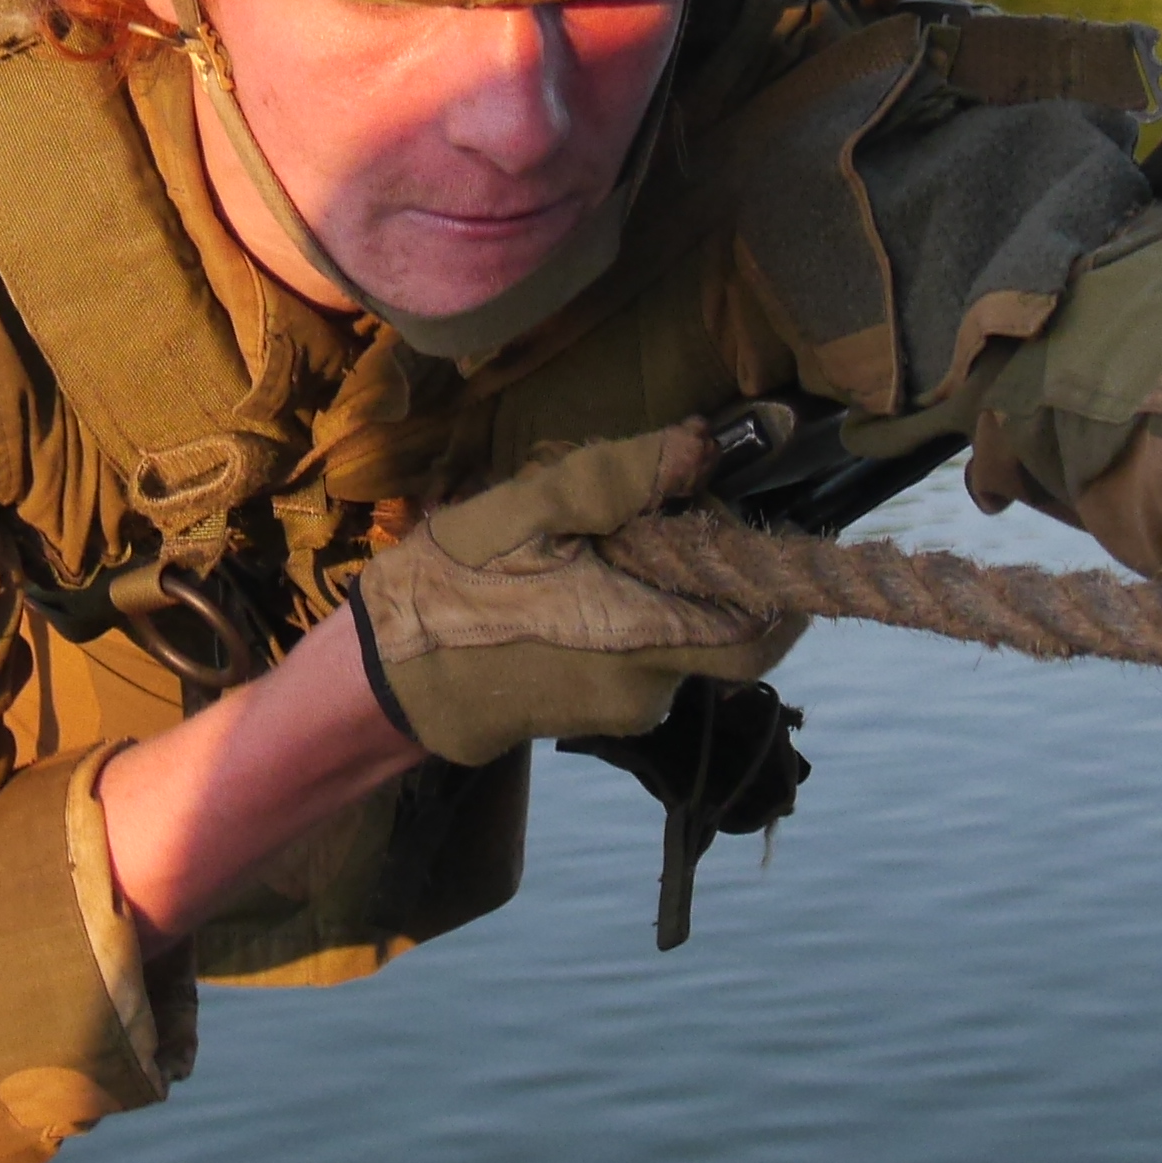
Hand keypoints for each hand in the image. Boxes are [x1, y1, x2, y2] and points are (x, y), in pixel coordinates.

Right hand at [352, 417, 798, 766]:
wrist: (383, 678)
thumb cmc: (455, 588)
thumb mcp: (527, 511)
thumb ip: (623, 478)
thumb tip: (706, 445)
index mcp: (646, 638)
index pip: (763, 630)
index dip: (778, 584)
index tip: (758, 532)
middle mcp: (648, 688)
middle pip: (720, 631)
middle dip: (704, 574)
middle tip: (658, 518)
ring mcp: (620, 712)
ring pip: (676, 643)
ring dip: (658, 594)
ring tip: (593, 546)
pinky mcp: (590, 717)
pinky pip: (637, 663)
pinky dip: (627, 621)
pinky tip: (570, 586)